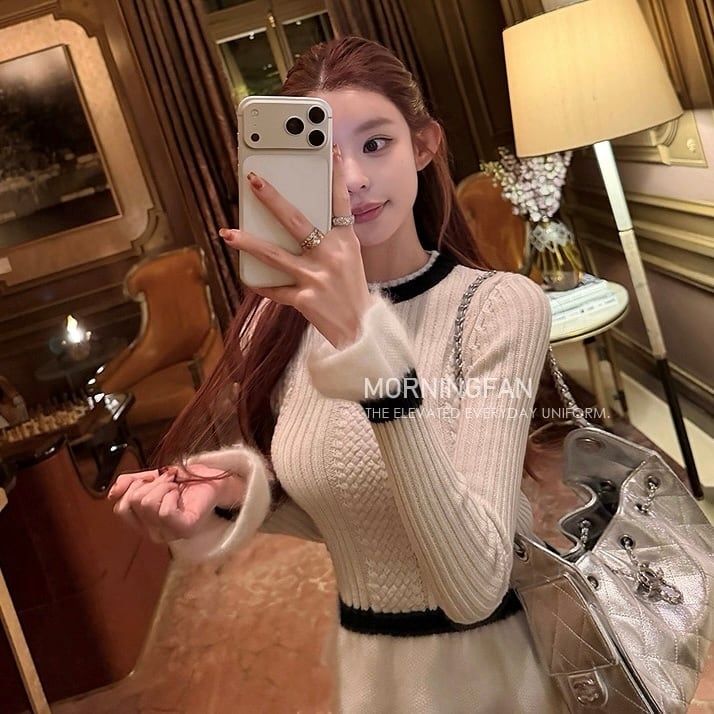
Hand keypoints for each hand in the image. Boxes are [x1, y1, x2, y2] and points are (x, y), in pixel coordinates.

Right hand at [108, 464, 242, 542]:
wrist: (212, 479)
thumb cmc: (185, 481)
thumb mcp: (152, 479)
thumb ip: (131, 484)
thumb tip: (111, 493)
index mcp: (143, 524)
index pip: (120, 508)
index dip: (134, 486)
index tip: (152, 480)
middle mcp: (154, 533)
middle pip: (134, 502)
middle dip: (152, 483)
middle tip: (169, 482)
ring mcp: (170, 534)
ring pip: (148, 504)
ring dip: (164, 486)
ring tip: (176, 487)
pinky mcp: (184, 530)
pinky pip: (164, 511)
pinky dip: (172, 494)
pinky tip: (180, 494)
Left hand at [221, 144, 370, 347]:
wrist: (360, 330)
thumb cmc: (351, 291)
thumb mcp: (350, 260)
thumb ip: (331, 239)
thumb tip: (302, 223)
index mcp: (346, 242)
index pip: (340, 201)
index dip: (335, 175)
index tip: (330, 149)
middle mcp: (331, 256)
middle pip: (297, 221)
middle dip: (273, 199)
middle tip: (253, 180)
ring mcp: (317, 278)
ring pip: (276, 256)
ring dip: (249, 243)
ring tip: (228, 233)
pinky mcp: (305, 300)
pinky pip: (276, 290)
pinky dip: (262, 285)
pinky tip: (249, 278)